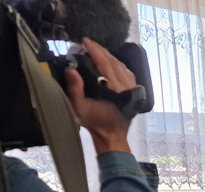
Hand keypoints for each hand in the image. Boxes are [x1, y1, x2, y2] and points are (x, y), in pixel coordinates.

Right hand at [64, 38, 135, 153]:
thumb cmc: (96, 124)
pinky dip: (118, 64)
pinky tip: (111, 60)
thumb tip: (70, 70)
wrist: (112, 136)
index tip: (85, 42)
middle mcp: (126, 86)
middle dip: (101, 50)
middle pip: (114, 62)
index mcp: (115, 89)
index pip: (105, 63)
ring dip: (109, 55)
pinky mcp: (133, 91)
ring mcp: (132, 88)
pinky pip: (127, 72)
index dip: (95, 50)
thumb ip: (75, 89)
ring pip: (121, 65)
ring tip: (97, 49)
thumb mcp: (80, 108)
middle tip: (88, 43)